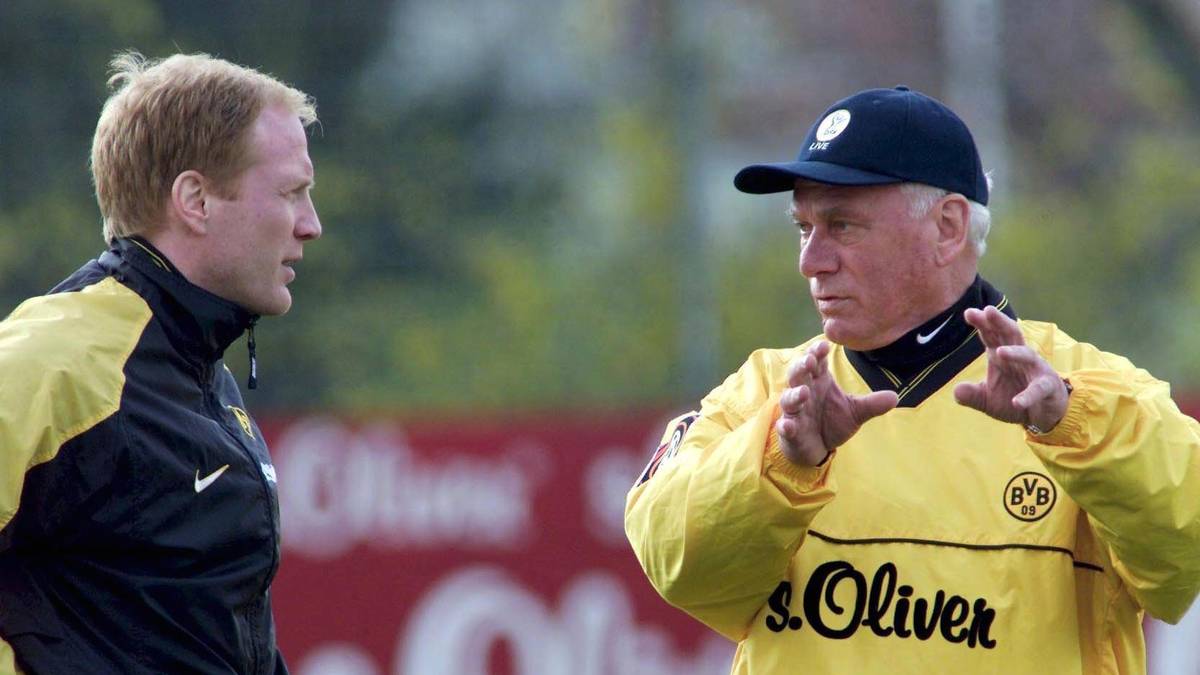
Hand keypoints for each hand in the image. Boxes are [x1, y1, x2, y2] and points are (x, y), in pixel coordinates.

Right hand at [776, 340, 898, 465]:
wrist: (818, 447)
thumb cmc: (832, 421)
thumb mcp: (855, 411)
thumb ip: (872, 404)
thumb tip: (895, 397)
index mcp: (820, 382)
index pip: (817, 362)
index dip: (818, 352)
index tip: (825, 345)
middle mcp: (805, 392)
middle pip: (798, 374)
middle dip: (801, 366)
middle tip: (810, 360)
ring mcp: (795, 412)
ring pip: (789, 399)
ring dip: (794, 395)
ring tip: (803, 392)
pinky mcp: (790, 430)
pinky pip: (785, 426)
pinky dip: (786, 426)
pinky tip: (788, 425)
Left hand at [953, 306, 1068, 431]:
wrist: (1043, 415)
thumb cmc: (1013, 398)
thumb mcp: (987, 400)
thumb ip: (972, 395)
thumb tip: (956, 391)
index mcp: (1001, 356)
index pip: (991, 336)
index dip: (982, 323)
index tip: (968, 312)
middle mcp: (1019, 358)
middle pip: (1010, 335)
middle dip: (1000, 322)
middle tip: (988, 310)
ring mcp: (1035, 370)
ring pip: (1027, 355)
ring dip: (1014, 353)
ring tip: (1000, 352)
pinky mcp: (1048, 386)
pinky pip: (1038, 388)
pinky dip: (1028, 395)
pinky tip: (1017, 402)